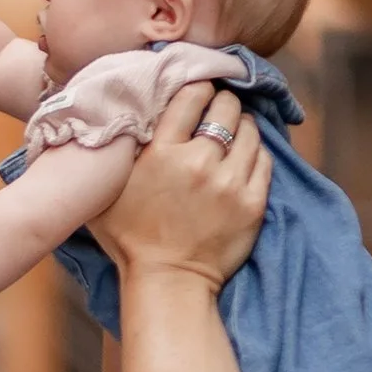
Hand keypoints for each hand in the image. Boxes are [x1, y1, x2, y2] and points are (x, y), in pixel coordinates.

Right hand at [91, 85, 268, 290]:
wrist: (168, 283)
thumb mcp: (107, 192)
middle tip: (217, 110)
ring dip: (242, 125)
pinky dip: (256, 151)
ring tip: (233, 131)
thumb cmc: (130, 240)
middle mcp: (199, 162)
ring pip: (249, 130)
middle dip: (223, 103)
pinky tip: (244, 156)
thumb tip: (122, 119)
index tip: (198, 93)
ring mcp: (230, 183)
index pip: (192, 96)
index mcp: (162, 154)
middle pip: (225, 107)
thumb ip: (116, 153)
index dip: (198, 88)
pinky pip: (264, 159)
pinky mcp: (253, 203)